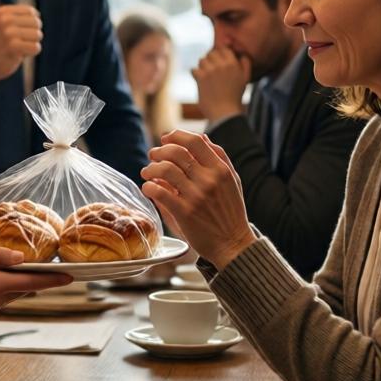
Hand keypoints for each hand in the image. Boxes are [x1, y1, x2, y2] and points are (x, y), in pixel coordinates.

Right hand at [0, 5, 42, 82]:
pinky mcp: (13, 46)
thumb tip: (37, 14)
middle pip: (36, 23)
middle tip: (19, 41)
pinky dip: (32, 52)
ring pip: (38, 35)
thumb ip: (21, 16)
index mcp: (3, 11)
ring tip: (18, 47)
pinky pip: (36, 47)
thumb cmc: (2, 42)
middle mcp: (5, 19)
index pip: (31, 12)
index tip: (18, 31)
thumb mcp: (6, 23)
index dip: (31, 24)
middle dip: (33, 33)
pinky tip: (20, 54)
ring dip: (32, 43)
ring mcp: (8, 33)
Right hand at [0, 246, 70, 317]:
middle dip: (37, 278)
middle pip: (25, 288)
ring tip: (23, 267)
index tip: (72, 277)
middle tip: (50, 265)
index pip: (33, 281)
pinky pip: (1, 298)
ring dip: (20, 282)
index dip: (54, 279)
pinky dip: (5, 287)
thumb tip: (23, 258)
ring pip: (13, 293)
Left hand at [140, 130, 257, 268]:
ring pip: (165, 170)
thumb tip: (202, 136)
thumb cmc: (231, 212)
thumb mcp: (232, 181)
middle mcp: (209, 180)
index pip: (195, 141)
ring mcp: (196, 196)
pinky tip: (148, 189)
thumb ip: (219, 157)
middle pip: (176, 152)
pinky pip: (159, 192)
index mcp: (221, 169)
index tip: (165, 138)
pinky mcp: (184, 212)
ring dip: (150, 168)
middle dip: (159, 150)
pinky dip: (149, 187)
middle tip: (152, 155)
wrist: (233, 244)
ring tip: (146, 172)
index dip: (176, 135)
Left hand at [192, 47, 250, 122]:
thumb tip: (241, 55)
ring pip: (202, 60)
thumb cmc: (234, 97)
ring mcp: (211, 70)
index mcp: (233, 64)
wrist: (224, 112)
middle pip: (211, 53)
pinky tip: (199, 81)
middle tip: (210, 70)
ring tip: (206, 76)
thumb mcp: (245, 79)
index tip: (217, 62)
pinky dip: (195, 75)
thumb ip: (245, 64)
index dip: (219, 54)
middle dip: (210, 60)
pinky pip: (194, 70)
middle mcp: (222, 65)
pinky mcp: (201, 78)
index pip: (223, 49)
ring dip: (202, 67)